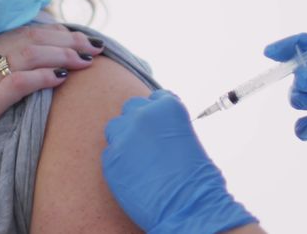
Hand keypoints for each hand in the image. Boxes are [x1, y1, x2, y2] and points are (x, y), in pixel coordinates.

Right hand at [0, 24, 103, 166]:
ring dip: (64, 55)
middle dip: (66, 40)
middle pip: (30, 40)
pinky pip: (16, 84)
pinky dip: (42, 78)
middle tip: (93, 44)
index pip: (15, 34)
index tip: (70, 34)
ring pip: (29, 56)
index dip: (47, 32)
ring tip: (89, 58)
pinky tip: (62, 77)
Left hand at [102, 90, 257, 233]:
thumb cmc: (197, 180)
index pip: (157, 98)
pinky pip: (110, 153)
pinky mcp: (110, 160)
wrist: (186, 209)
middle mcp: (143, 116)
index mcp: (168, 107)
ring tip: (138, 158)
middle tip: (148, 143)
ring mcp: (123, 137)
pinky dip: (118, 161)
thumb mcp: (188, 140)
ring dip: (124, 137)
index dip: (158, 113)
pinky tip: (133, 174)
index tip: (160, 126)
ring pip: (115, 127)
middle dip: (139, 122)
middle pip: (132, 107)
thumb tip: (157, 130)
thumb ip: (169, 127)